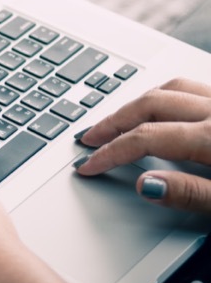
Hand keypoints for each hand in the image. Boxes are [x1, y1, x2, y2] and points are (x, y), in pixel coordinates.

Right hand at [76, 78, 210, 213]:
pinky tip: (163, 109)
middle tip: (90, 138)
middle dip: (113, 122)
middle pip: (150, 104)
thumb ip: (192, 194)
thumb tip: (145, 186)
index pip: (146, 139)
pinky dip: (166, 95)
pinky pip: (191, 88)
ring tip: (119, 119)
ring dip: (137, 103)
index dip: (112, 153)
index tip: (90, 165)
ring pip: (171, 88)